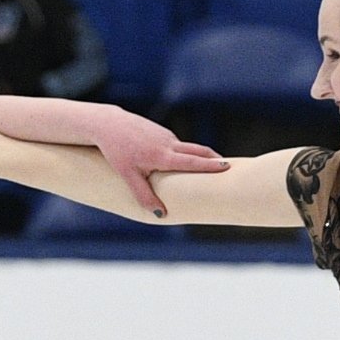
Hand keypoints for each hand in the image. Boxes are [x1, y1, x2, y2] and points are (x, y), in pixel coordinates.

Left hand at [82, 110, 229, 215]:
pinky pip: (177, 146)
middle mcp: (169, 144)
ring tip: (214, 168)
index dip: (210, 165)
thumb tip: (161, 214)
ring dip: (201, 157)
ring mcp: (166, 136)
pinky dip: (185, 154)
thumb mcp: (128, 175)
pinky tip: (184, 162)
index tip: (227, 167)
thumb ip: (144, 195)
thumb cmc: (117, 151)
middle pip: (198, 151)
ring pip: (187, 149)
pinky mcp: (162, 133)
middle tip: (231, 168)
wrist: (108, 124)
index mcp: (163, 155)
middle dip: (214, 159)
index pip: (192, 162)